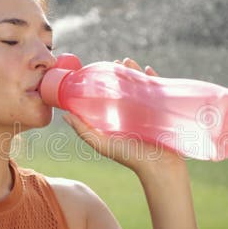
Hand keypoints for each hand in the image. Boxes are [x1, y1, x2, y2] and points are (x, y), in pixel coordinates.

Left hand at [62, 57, 185, 174]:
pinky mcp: (164, 110)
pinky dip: (155, 78)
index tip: (97, 69)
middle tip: (116, 62)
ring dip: (136, 71)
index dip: (103, 82)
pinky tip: (149, 69)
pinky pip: (159, 90)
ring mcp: (149, 111)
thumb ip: (83, 130)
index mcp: (118, 120)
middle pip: (126, 88)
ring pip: (142, 86)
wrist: (160, 167)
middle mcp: (133, 114)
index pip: (109, 97)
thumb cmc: (131, 158)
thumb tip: (64, 114)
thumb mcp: (102, 144)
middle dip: (121, 73)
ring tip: (128, 61)